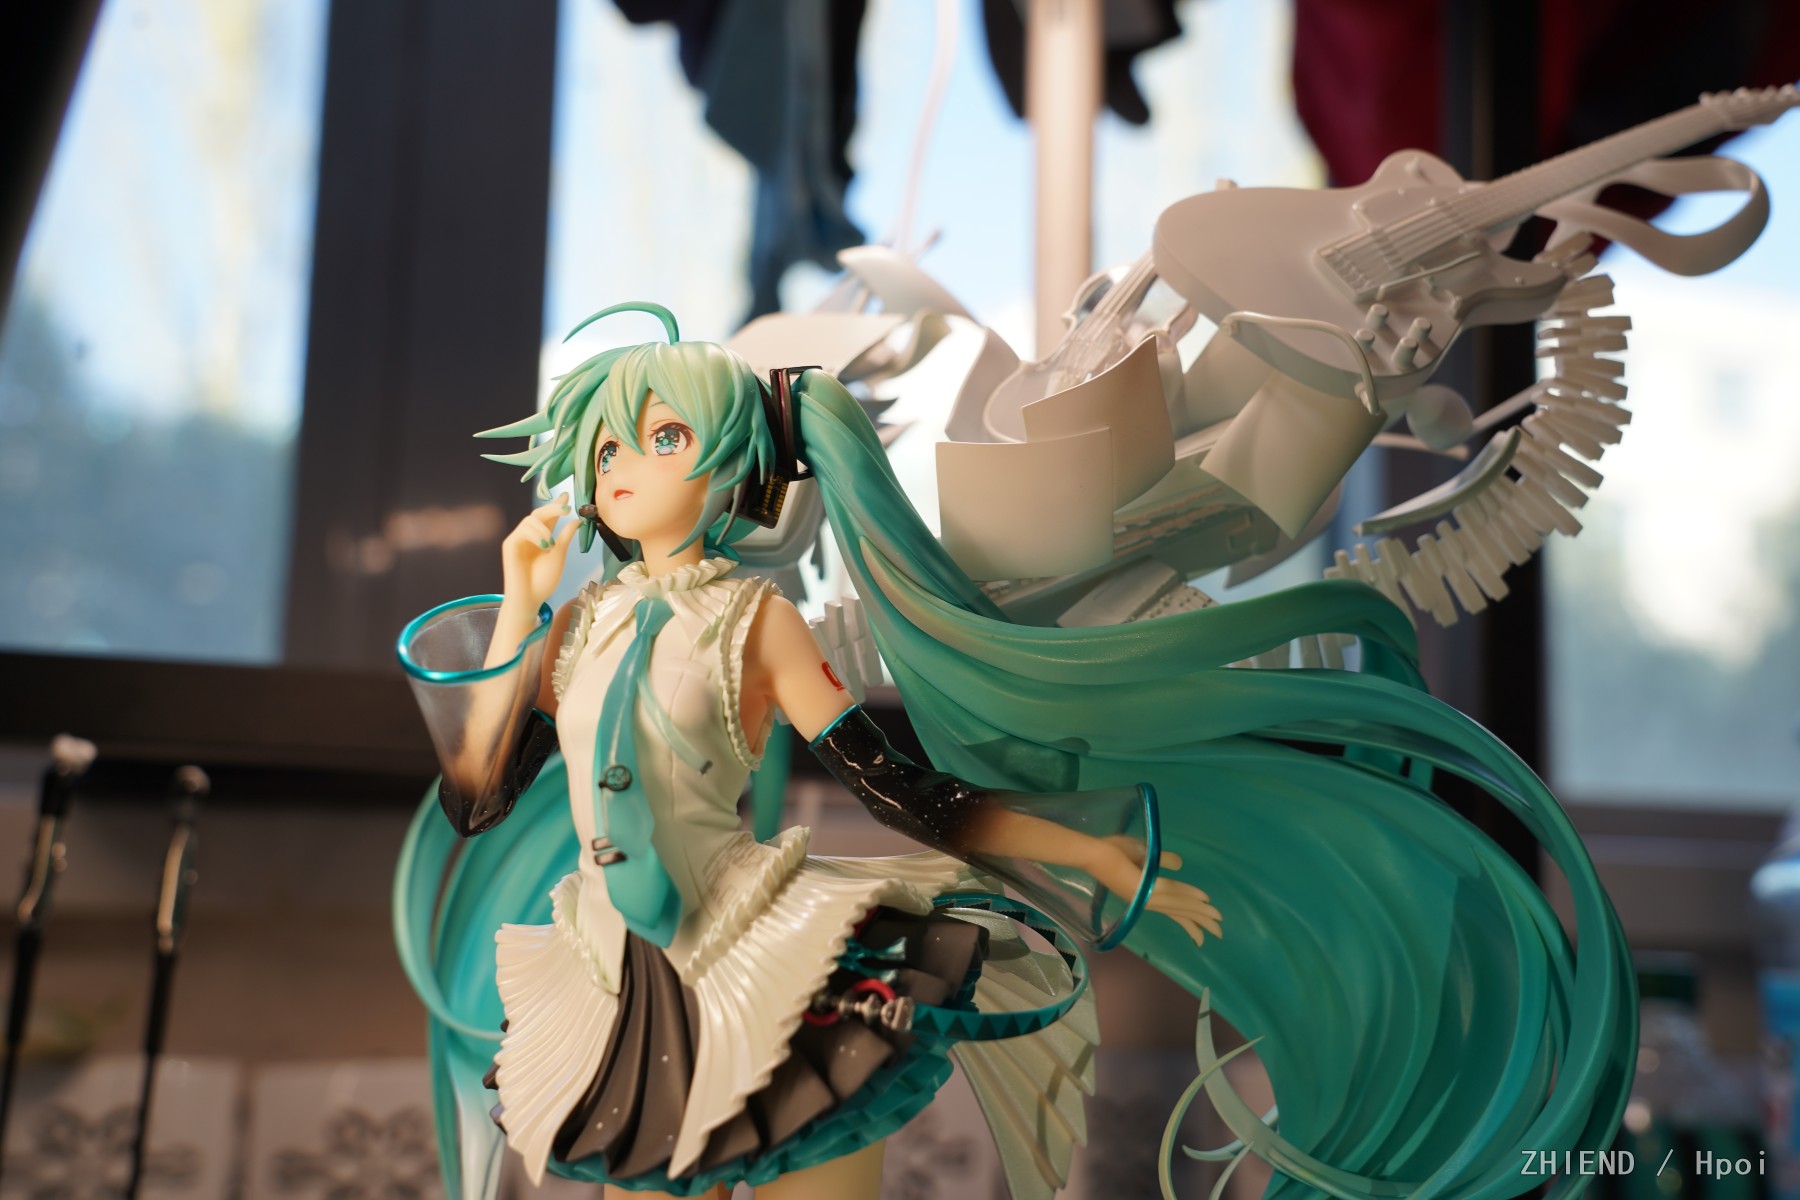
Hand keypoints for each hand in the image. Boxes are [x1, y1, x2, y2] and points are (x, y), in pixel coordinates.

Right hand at [500, 499, 575, 612]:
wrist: (531, 598)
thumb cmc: (544, 580)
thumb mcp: (560, 554)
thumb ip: (565, 536)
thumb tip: (576, 519)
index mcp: (540, 537)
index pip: (548, 516)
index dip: (556, 505)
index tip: (567, 496)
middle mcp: (528, 535)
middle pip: (538, 513)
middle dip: (553, 508)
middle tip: (567, 509)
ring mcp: (518, 539)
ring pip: (530, 520)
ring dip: (544, 528)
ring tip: (552, 545)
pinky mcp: (509, 545)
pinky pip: (522, 531)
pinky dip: (536, 535)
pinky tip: (545, 546)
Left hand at [1092, 834, 1223, 948]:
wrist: (1094, 852)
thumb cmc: (1112, 851)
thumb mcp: (1144, 853)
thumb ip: (1163, 860)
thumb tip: (1180, 864)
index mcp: (1146, 895)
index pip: (1172, 911)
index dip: (1190, 919)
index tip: (1203, 932)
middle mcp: (1147, 901)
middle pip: (1179, 914)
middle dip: (1200, 921)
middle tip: (1218, 933)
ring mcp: (1146, 896)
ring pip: (1180, 905)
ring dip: (1200, 910)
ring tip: (1217, 918)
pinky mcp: (1144, 888)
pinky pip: (1173, 892)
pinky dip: (1189, 896)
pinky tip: (1204, 899)